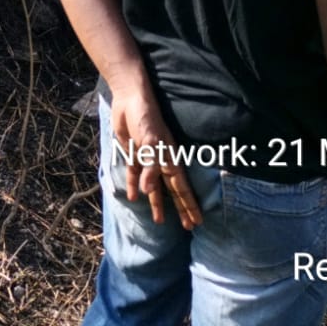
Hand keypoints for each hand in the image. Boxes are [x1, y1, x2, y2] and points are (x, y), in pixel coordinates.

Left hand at [110, 83, 201, 229]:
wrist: (129, 98)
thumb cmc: (145, 118)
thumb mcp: (149, 143)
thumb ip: (149, 167)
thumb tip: (147, 192)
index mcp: (170, 159)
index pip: (181, 187)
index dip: (189, 205)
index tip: (197, 222)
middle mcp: (161, 161)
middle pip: (172, 190)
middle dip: (179, 208)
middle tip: (187, 227)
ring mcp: (147, 158)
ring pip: (153, 186)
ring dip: (156, 202)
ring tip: (159, 221)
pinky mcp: (133, 152)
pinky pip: (135, 173)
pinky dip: (134, 185)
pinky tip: (134, 198)